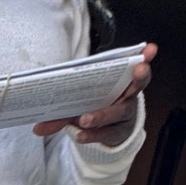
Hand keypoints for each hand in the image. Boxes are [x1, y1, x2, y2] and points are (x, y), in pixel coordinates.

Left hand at [34, 42, 155, 146]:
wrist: (105, 132)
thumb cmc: (95, 106)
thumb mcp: (82, 102)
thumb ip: (62, 110)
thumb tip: (36, 127)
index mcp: (123, 81)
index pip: (137, 66)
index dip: (145, 58)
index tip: (150, 48)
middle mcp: (128, 97)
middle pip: (136, 86)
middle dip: (138, 78)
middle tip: (137, 70)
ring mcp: (123, 116)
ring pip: (117, 113)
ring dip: (102, 114)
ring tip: (85, 118)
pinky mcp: (116, 134)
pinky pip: (104, 134)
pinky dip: (90, 135)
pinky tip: (79, 135)